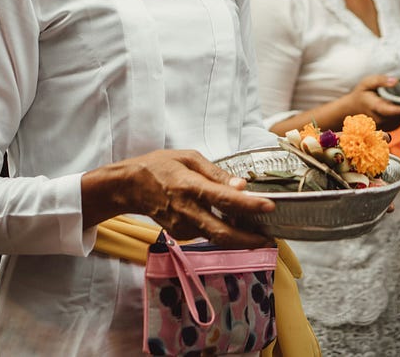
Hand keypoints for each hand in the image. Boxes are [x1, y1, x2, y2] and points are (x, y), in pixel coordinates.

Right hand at [83, 148, 275, 248]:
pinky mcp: (180, 234)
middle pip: (224, 234)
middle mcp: (188, 211)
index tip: (270, 206)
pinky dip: (220, 229)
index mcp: (191, 187)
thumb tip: (242, 186)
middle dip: (250, 240)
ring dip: (238, 235)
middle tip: (270, 238)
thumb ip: (216, 173)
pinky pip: (206, 233)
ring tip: (254, 227)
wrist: (129, 187)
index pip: (225, 199)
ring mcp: (183, 227)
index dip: (249, 205)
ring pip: (217, 236)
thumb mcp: (189, 158)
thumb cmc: (160, 166)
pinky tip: (226, 219)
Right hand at [344, 74, 399, 130]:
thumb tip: (395, 81)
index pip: (385, 110)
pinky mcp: (388, 128)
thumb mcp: (366, 83)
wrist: (353, 108)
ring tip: (398, 102)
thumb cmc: (362, 94)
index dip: (397, 110)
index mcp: (373, 106)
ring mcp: (384, 126)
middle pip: (397, 115)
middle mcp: (378, 119)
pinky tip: (396, 108)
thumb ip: (380, 80)